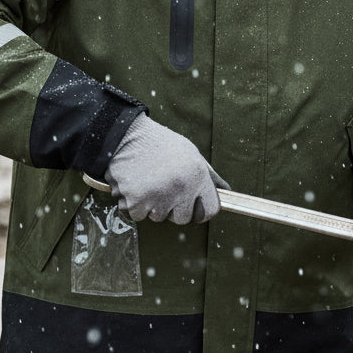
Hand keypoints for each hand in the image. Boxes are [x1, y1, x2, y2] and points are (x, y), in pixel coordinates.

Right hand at [105, 115, 227, 224]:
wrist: (126, 135)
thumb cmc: (160, 144)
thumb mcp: (191, 153)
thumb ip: (209, 175)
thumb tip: (226, 191)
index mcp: (197, 175)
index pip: (210, 211)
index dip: (201, 210)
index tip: (193, 205)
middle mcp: (181, 188)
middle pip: (183, 218)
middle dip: (173, 207)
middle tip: (163, 186)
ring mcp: (159, 197)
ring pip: (158, 217)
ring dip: (152, 205)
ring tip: (148, 181)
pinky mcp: (137, 201)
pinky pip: (138, 215)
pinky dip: (134, 204)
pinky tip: (135, 184)